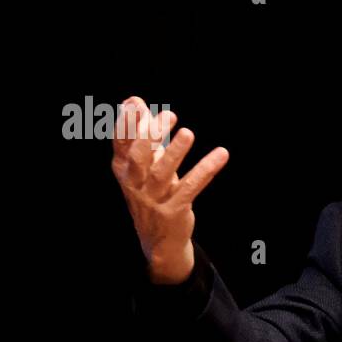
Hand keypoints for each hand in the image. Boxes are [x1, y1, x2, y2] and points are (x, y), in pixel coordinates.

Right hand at [110, 97, 228, 283]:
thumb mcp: (143, 166)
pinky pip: (190, 188)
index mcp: (124, 170)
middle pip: (139, 157)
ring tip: (188, 133)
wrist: (159, 240)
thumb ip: (141, 134)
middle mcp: (134, 184)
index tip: (135, 102)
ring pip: (162, 173)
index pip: (120, 143)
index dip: (126, 123)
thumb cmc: (152, 193)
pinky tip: (220, 155)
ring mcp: (153, 199)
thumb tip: (135, 101)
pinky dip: (205, 170)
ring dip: (175, 152)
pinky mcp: (174, 211)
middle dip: (150, 134)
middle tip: (169, 114)